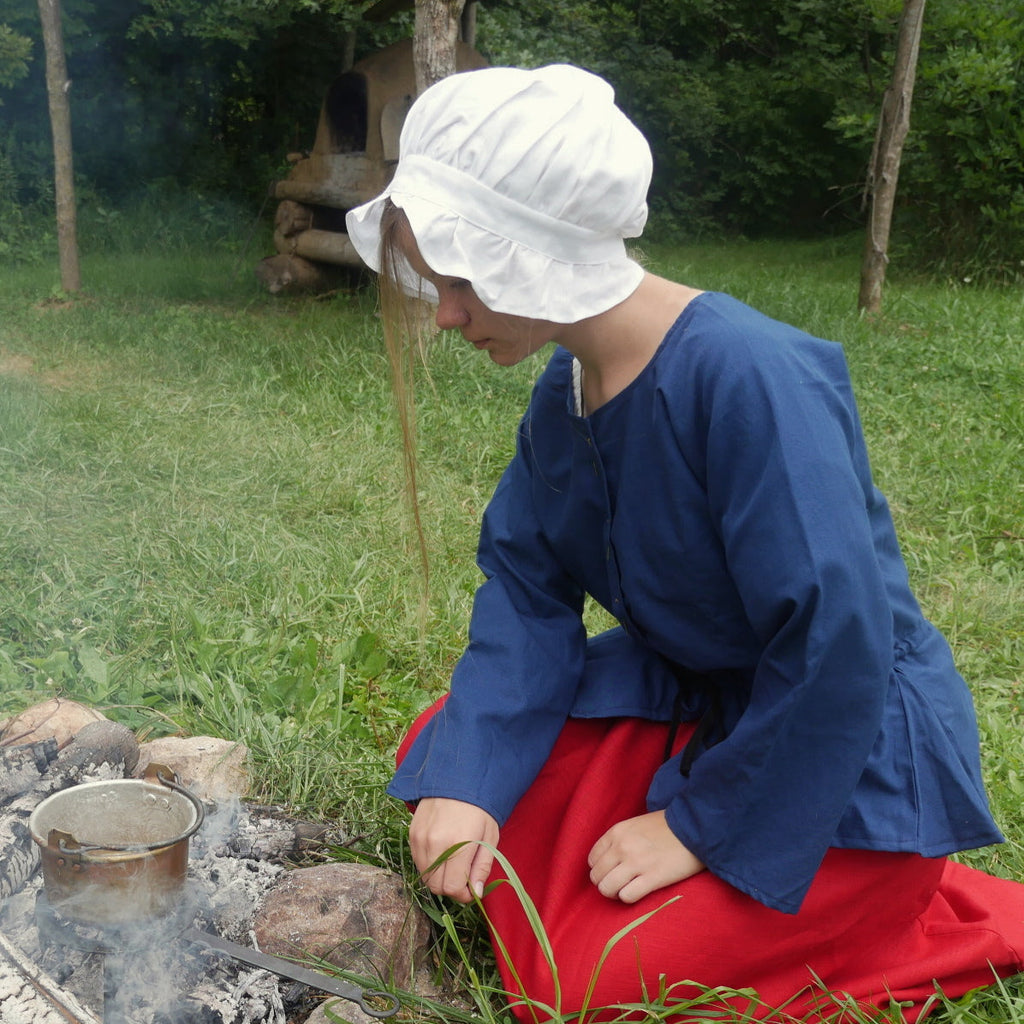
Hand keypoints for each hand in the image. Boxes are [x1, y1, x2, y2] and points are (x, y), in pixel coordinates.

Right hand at [409, 798, 499, 903]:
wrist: (458, 778)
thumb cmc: (480, 808)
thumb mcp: (489, 837)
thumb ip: (482, 866)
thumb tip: (476, 892)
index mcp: (458, 845)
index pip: (452, 888)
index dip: (463, 895)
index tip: (470, 890)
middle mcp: (435, 844)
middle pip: (436, 886)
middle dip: (451, 888)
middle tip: (462, 878)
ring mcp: (420, 839)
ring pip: (425, 876)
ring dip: (439, 877)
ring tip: (453, 863)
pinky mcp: (412, 833)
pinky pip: (417, 861)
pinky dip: (429, 864)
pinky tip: (441, 853)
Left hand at [587, 810, 703, 903]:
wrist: (694, 828)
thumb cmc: (666, 826)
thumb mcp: (636, 824)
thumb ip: (620, 839)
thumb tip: (608, 859)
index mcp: (617, 832)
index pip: (593, 859)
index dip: (600, 869)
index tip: (610, 872)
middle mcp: (622, 847)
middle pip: (597, 876)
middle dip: (605, 883)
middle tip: (617, 884)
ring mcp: (636, 863)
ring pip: (607, 889)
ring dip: (614, 893)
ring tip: (625, 890)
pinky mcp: (652, 878)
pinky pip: (627, 896)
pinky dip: (628, 898)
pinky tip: (638, 892)